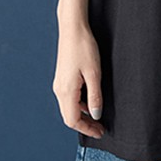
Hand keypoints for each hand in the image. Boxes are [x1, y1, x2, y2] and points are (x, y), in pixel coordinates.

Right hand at [52, 20, 104, 138]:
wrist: (72, 28)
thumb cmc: (84, 48)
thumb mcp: (94, 73)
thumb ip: (95, 96)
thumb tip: (96, 115)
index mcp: (66, 91)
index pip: (73, 120)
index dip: (87, 129)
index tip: (100, 132)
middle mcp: (59, 90)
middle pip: (69, 116)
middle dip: (85, 124)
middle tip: (101, 128)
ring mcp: (59, 83)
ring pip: (69, 107)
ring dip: (83, 114)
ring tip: (98, 115)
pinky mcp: (62, 77)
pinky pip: (69, 97)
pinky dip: (80, 104)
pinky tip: (91, 99)